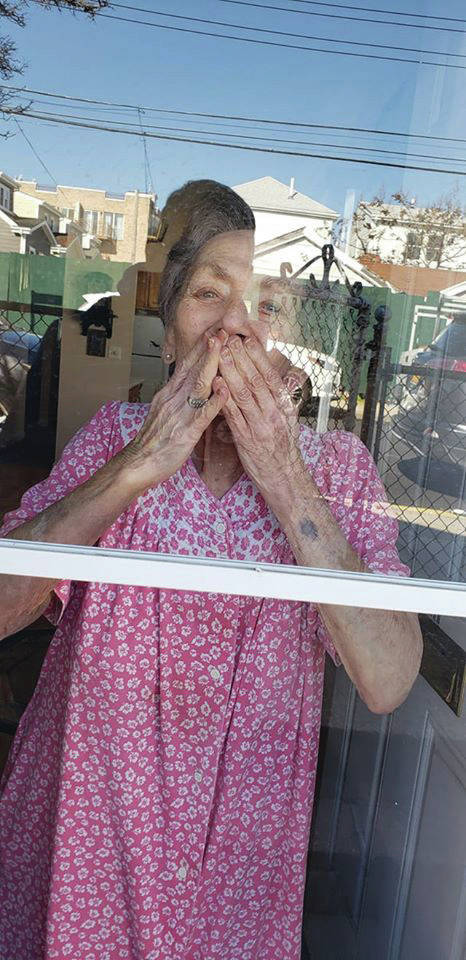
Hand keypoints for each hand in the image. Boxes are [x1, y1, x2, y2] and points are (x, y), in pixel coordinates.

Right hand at [120, 329, 228, 492]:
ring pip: (199, 384)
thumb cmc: (153, 442)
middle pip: (193, 368)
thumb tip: (189, 384)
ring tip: (224, 347)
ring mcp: (179, 414)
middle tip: (223, 329)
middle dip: (209, 348)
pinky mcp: (186, 432)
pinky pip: (202, 414)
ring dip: (213, 364)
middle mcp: (173, 399)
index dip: (200, 347)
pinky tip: (225, 390)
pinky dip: (214, 401)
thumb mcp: (162, 411)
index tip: (213, 330)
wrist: (136, 464)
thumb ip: (176, 397)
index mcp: (169, 393)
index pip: (186, 364)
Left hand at [216, 335, 305, 505]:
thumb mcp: (287, 421)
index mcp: (284, 407)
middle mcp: (274, 414)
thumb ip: (280, 400)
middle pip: (256, 380)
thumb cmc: (282, 449)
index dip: (258, 356)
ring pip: (244, 393)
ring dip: (231, 371)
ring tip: (221, 353)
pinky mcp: (247, 439)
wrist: (284, 478)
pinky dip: (224, 398)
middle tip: (229, 338)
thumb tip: (277, 378)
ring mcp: (260, 426)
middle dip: (242, 357)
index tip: (247, 339)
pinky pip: (234, 415)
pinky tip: (216, 383)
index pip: (270, 376)